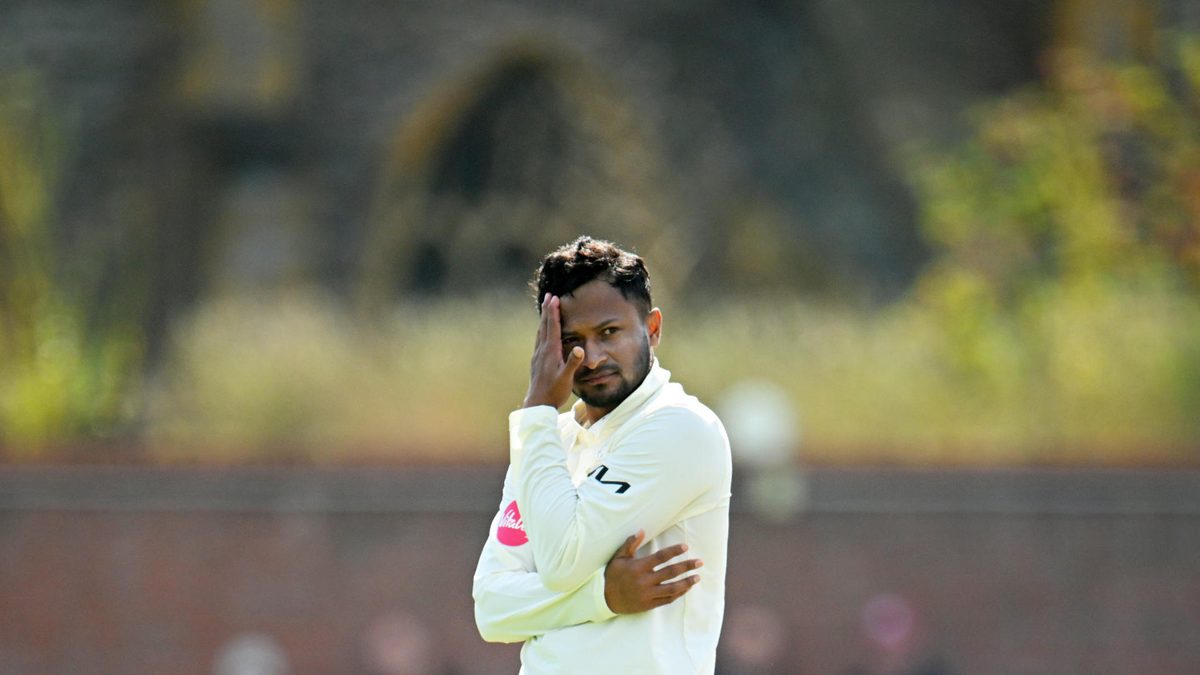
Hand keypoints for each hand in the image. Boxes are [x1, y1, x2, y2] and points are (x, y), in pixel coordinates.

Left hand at [523, 294, 584, 409]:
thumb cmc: (554, 391)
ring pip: (540, 331)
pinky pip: (539, 339)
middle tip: (548, 295)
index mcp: (550, 352)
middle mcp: (542, 350)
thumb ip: (573, 363)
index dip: (553, 311)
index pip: (552, 327)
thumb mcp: (566, 378)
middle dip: (547, 310)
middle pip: (544, 325)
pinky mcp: (536, 361)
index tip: (554, 298)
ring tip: (545, 308)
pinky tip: (542, 331)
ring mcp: (537, 355)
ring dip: (543, 318)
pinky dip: (541, 330)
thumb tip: (580, 348)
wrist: (537, 404)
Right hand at [603, 530, 702, 613]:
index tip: (686, 546)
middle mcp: (645, 581)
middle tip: (700, 562)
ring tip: (697, 577)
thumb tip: (641, 530)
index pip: (660, 557)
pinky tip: (686, 588)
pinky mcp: (649, 604)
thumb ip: (630, 544)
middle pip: (671, 572)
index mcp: (638, 567)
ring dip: (687, 582)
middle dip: (687, 566)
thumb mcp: (618, 558)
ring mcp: (648, 594)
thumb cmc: (613, 575)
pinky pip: (668, 599)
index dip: (674, 551)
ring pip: (672, 588)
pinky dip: (678, 594)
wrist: (605, 599)